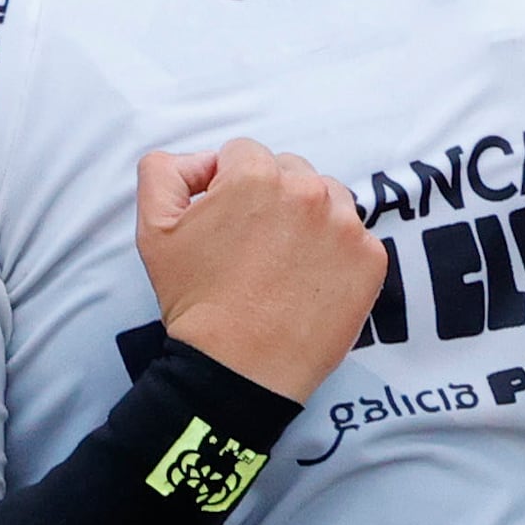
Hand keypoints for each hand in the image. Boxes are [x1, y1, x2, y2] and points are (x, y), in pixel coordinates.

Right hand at [135, 139, 386, 400]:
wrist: (238, 370)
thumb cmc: (195, 302)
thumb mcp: (154, 229)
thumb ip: (164, 172)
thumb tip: (196, 161)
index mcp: (256, 175)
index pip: (243, 154)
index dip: (227, 186)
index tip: (224, 224)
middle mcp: (308, 191)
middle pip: (290, 171)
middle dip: (271, 198)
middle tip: (252, 246)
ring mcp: (346, 226)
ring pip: (327, 198)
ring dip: (308, 218)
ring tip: (282, 263)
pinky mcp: (371, 259)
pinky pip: (355, 237)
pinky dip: (335, 253)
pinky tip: (308, 282)